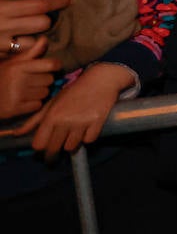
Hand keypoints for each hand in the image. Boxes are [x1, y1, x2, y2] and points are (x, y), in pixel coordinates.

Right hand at [0, 0, 69, 53]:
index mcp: (4, 9)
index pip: (39, 5)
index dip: (57, 2)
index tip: (69, 0)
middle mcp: (4, 27)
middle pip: (42, 24)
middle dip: (47, 20)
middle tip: (45, 18)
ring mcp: (1, 44)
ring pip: (35, 44)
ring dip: (37, 39)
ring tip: (32, 34)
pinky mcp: (0, 57)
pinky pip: (21, 55)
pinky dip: (25, 50)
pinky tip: (21, 44)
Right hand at [0, 38, 60, 118]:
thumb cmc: (1, 78)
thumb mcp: (13, 63)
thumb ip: (31, 53)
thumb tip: (44, 39)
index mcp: (19, 67)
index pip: (51, 64)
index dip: (55, 65)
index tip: (52, 67)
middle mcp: (18, 80)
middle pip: (50, 79)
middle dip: (44, 80)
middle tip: (32, 81)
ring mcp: (17, 95)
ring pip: (45, 93)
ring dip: (39, 92)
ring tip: (27, 91)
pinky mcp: (15, 109)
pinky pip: (38, 105)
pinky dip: (33, 104)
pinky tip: (24, 100)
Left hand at [18, 62, 134, 160]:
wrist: (101, 79)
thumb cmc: (74, 91)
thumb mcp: (52, 102)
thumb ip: (34, 120)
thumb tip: (18, 133)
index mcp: (52, 116)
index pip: (39, 144)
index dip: (40, 148)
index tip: (43, 148)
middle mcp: (65, 121)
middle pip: (54, 149)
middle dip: (53, 153)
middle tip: (54, 154)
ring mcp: (82, 122)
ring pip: (71, 147)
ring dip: (71, 144)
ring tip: (72, 137)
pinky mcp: (97, 122)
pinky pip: (89, 140)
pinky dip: (87, 138)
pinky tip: (87, 130)